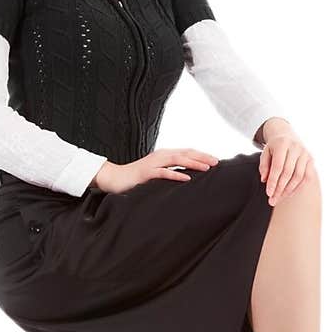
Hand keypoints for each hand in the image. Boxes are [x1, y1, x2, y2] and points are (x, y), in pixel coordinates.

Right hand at [92, 149, 219, 194]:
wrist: (115, 179)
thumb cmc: (137, 178)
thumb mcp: (157, 173)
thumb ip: (170, 172)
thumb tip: (187, 177)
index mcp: (164, 156)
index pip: (186, 152)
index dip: (201, 155)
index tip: (215, 160)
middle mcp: (160, 156)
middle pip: (185, 153)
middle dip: (202, 157)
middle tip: (217, 162)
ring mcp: (153, 164)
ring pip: (176, 160)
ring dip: (193, 163)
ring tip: (207, 168)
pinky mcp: (146, 173)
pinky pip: (163, 173)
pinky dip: (175, 175)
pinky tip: (187, 179)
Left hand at [258, 119, 314, 205]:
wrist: (287, 136)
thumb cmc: (274, 147)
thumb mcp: (265, 152)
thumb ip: (264, 166)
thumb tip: (265, 180)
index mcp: (282, 144)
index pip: (278, 166)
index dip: (273, 181)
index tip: (268, 193)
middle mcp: (296, 147)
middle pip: (288, 173)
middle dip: (279, 188)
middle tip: (272, 200)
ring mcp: (305, 153)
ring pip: (298, 176)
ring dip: (288, 190)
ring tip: (279, 198)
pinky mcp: (311, 159)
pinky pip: (307, 177)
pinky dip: (298, 187)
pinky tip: (289, 194)